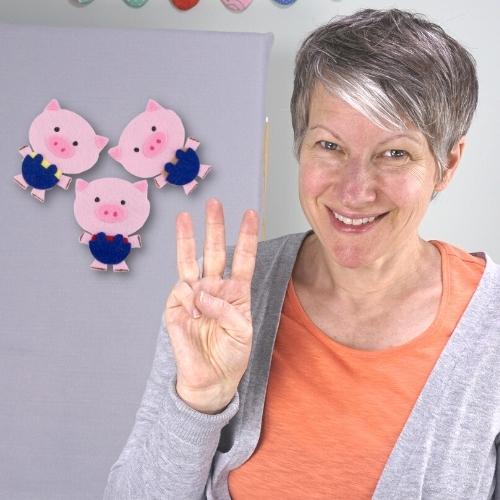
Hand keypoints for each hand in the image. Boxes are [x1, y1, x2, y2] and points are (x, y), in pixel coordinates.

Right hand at [164, 198, 258, 413]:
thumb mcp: (242, 331)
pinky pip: (182, 292)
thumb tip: (201, 292)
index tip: (250, 214)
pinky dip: (190, 298)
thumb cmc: (231, 354)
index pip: (242, 259)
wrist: (211, 379)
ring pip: (190, 262)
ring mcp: (194, 297)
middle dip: (214, 227)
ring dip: (188, 239)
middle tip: (214, 203)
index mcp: (236, 293)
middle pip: (215, 252)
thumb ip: (227, 308)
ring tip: (184, 218)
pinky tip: (195, 309)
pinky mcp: (176, 308)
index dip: (246, 236)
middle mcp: (215, 289)